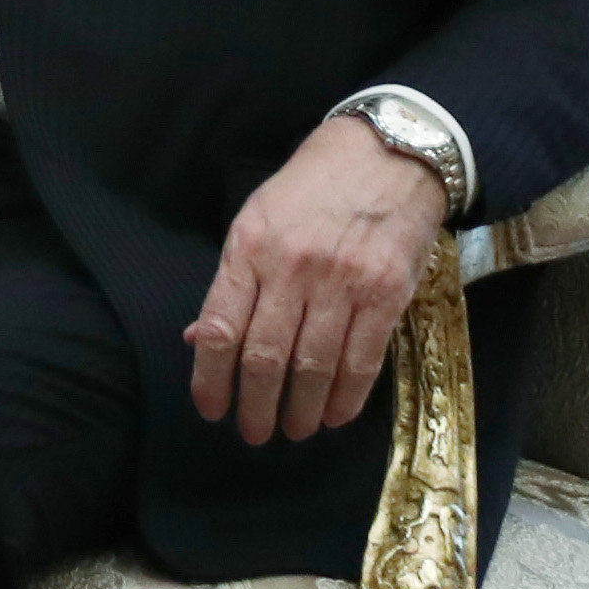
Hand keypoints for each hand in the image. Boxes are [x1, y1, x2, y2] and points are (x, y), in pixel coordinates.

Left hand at [185, 116, 449, 446]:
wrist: (385, 157)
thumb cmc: (309, 191)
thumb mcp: (255, 220)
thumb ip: (232, 283)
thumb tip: (200, 340)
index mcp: (250, 249)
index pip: (221, 328)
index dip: (211, 378)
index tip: (211, 409)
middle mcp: (293, 269)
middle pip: (266, 356)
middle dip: (256, 405)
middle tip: (253, 432)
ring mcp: (343, 283)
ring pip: (314, 365)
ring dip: (301, 409)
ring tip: (293, 429)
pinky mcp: (388, 295)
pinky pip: (363, 359)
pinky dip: (346, 396)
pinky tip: (333, 414)